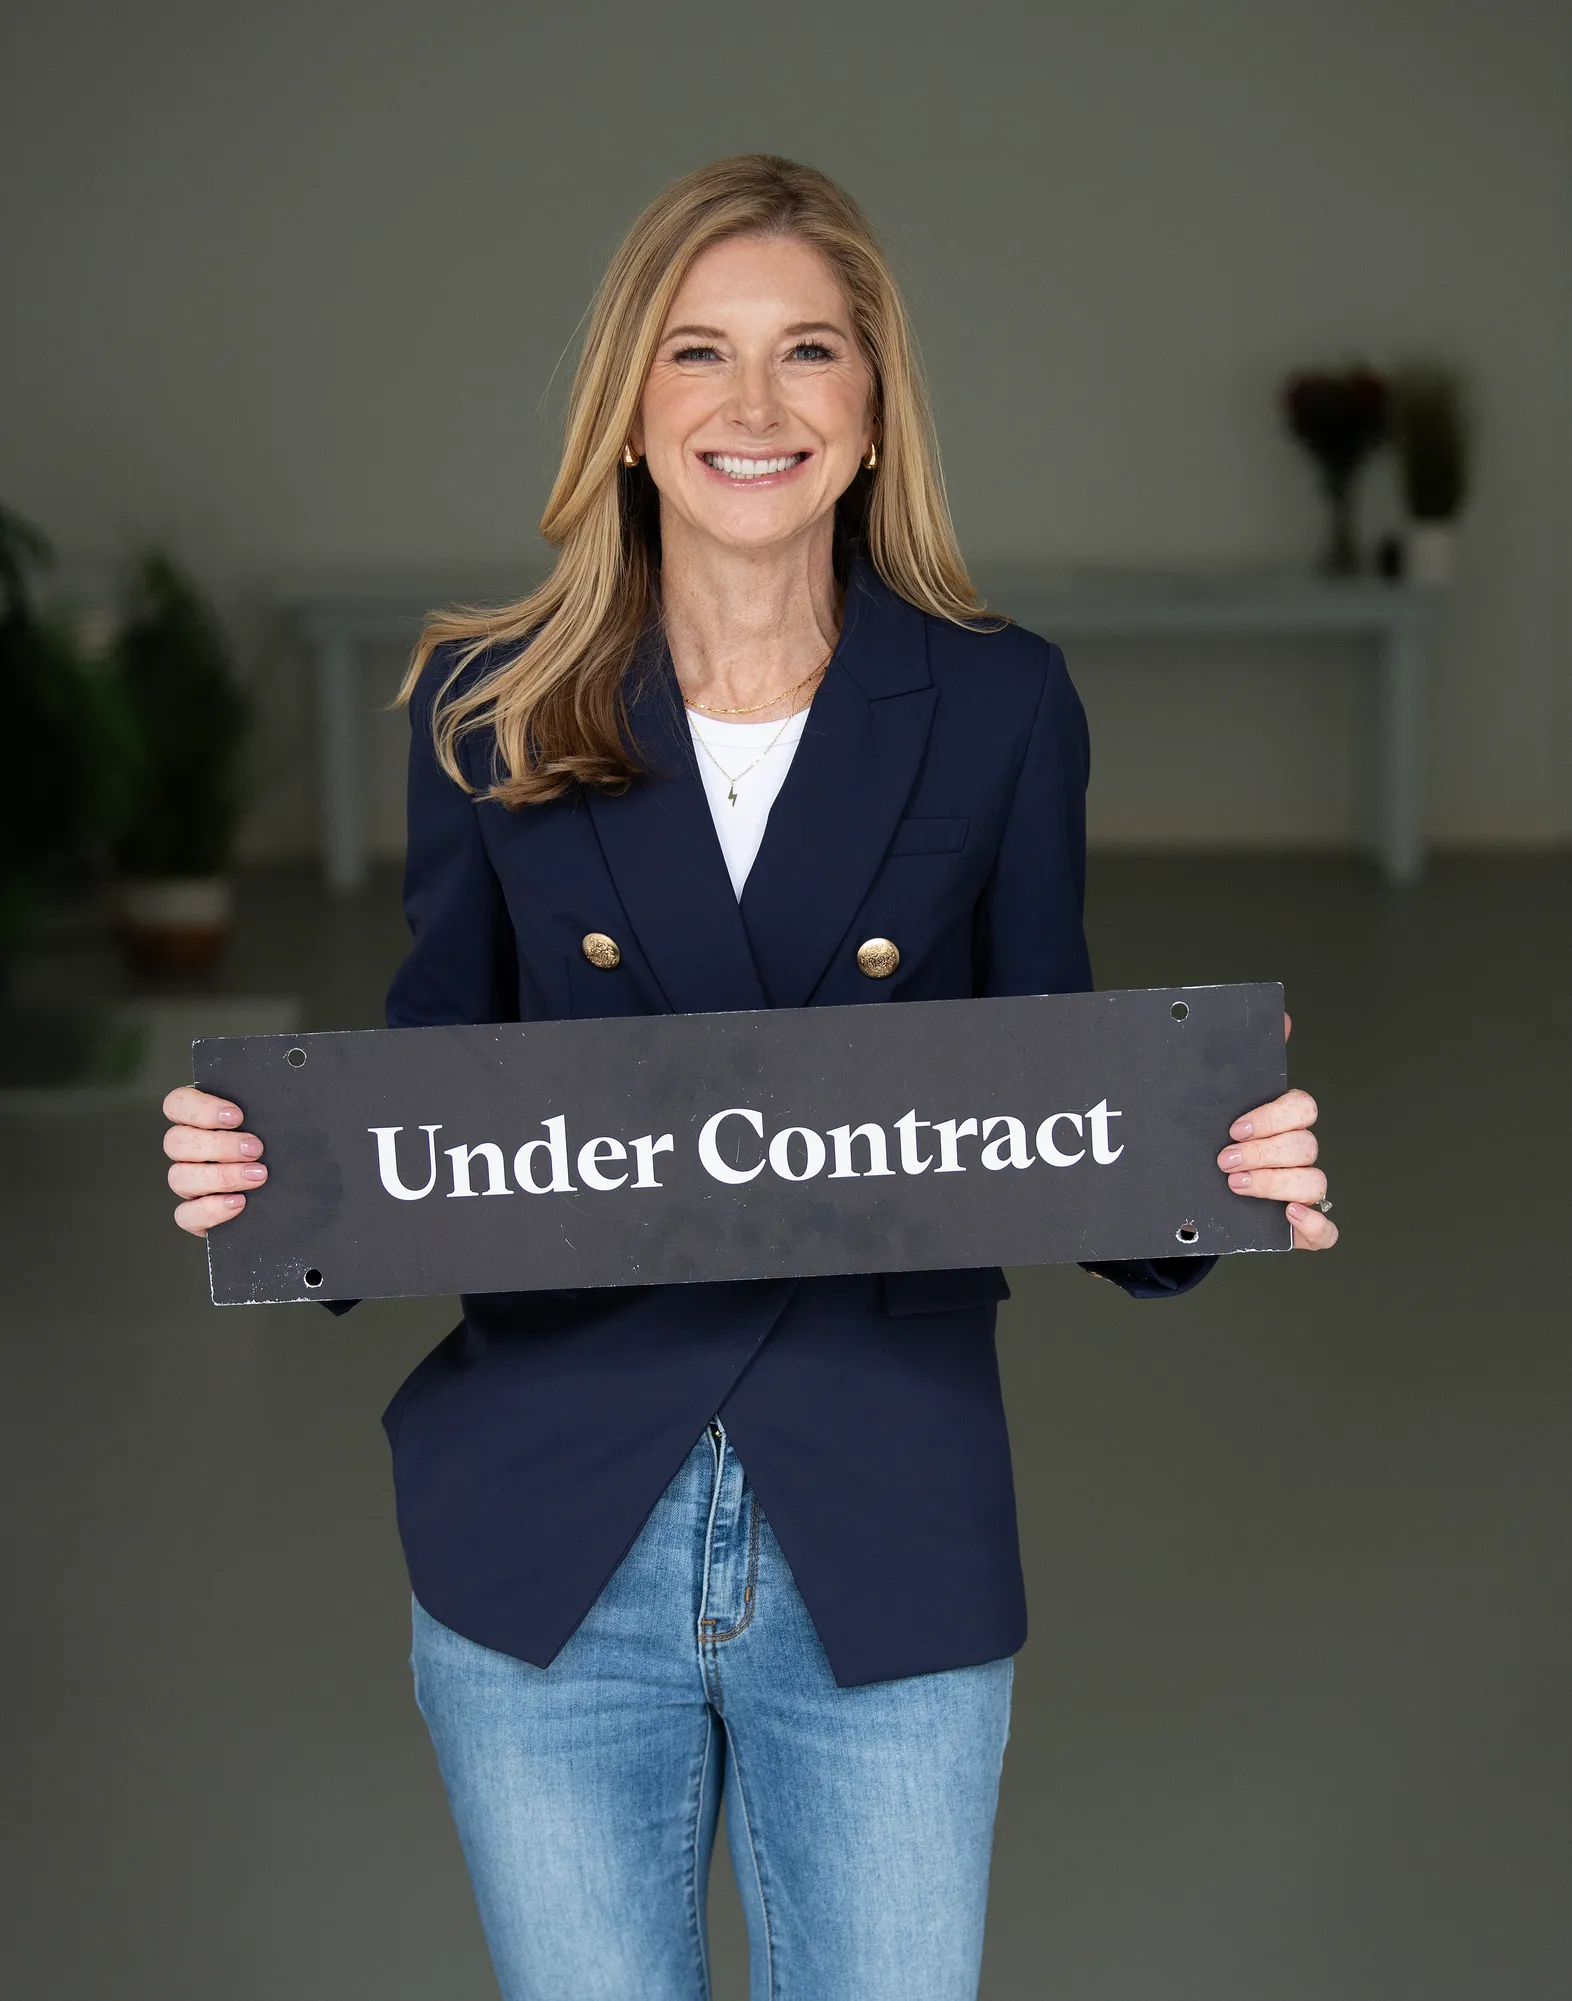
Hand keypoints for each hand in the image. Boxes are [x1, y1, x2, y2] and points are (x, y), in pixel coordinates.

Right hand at [162, 1086, 266, 1235]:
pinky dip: (210, 1209)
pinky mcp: (195, 1216)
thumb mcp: (276, 1127)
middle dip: (219, 1145)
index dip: (200, 1109)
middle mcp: (188, 1153)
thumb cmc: (280, 1152)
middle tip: (256, 1149)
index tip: (237, 1116)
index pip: (177, 1105)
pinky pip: (185, 1215)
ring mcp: (188, 1185)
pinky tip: (238, 1203)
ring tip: (257, 1176)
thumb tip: (279, 1104)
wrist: (296, 1197)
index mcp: (199, 1122)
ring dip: (220, 1176)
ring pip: (178, 1177)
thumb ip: (265, 1114)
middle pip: (176, 1142)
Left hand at [1215, 1013, 1336, 1249]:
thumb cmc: (1212, 1143)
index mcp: (1284, 1122)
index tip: (1235, 1127)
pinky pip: (1327, 1231)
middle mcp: (1299, 1155)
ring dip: (1275, 1184)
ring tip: (1235, 1185)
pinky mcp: (1304, 1228)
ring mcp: (1304, 1192)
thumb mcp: (1217, 1104)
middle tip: (1226, 1160)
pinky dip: (1314, 1225)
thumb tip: (1281, 1017)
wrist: (1195, 1194)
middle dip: (1265, 1153)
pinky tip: (1288, 1217)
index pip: (1301, 1107)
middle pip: (1305, 1146)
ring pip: (1314, 1183)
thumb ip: (1243, 1063)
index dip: (1273, 1117)